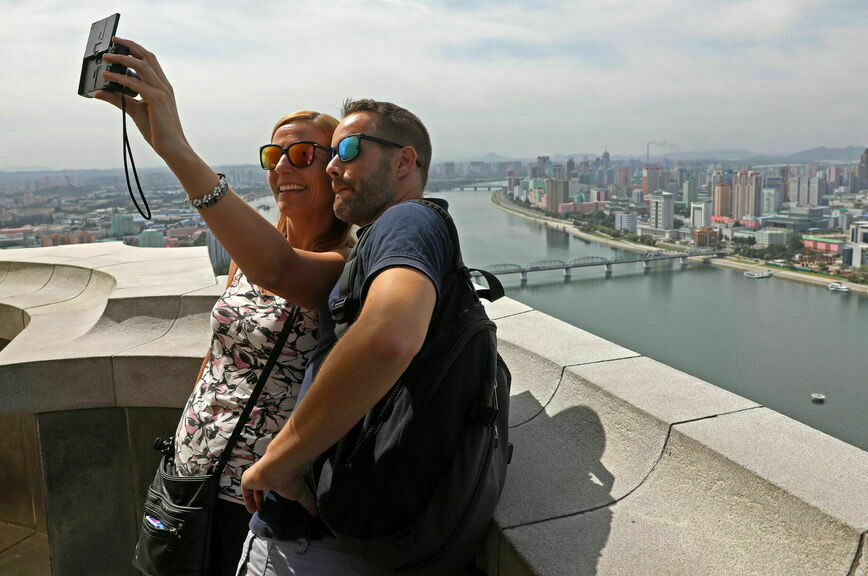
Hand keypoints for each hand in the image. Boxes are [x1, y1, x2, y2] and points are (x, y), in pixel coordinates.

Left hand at [94, 37, 192, 162]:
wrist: (172, 148)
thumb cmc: (158, 131)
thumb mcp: (135, 111)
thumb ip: (118, 99)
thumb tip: (100, 92)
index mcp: (162, 87)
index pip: (150, 61)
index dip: (136, 49)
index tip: (121, 43)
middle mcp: (164, 86)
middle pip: (148, 57)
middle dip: (130, 46)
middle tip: (114, 41)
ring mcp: (162, 91)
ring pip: (142, 66)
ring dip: (122, 58)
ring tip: (106, 57)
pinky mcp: (156, 100)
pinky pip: (135, 83)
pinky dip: (119, 78)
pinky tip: (107, 77)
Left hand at [241, 458, 316, 515]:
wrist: (277, 468)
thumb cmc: (290, 479)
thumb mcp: (300, 494)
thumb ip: (308, 503)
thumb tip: (317, 515)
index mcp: (276, 475)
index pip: (271, 484)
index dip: (271, 493)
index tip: (272, 505)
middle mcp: (265, 474)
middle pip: (260, 487)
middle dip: (260, 498)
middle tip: (263, 510)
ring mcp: (255, 476)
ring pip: (252, 489)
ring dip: (253, 500)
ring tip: (256, 512)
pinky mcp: (246, 480)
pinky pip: (246, 492)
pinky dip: (248, 501)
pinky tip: (251, 511)